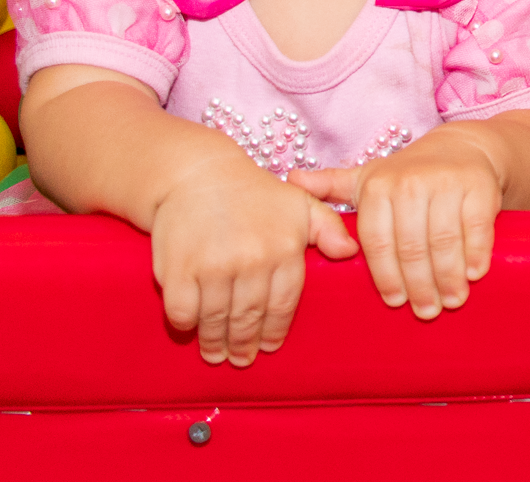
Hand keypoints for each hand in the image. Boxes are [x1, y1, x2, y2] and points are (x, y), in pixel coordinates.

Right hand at [152, 154, 356, 366]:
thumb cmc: (251, 192)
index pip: (282, 306)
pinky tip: (189, 328)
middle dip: (244, 344)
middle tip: (241, 358)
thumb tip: (350, 251)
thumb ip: (328, 227)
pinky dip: (186, 325)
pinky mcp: (179, 268)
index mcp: (284, 248)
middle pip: (249, 319)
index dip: (274, 331)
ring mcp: (214, 266)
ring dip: (215, 343)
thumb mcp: (297, 204)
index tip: (268, 347)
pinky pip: (184, 313)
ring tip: (215, 353)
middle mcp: (252, 259)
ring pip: (217, 321)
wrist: (197, 172)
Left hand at [289, 125, 499, 320]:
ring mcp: (446, 184)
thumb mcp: (367, 177)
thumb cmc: (407, 174)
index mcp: (377, 186)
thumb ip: (330, 186)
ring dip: (447, 278)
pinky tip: (474, 275)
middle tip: (425, 312)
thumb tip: (288, 179)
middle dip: (419, 285)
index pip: (376, 241)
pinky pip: (476, 229)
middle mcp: (409, 183)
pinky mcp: (478, 187)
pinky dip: (476, 255)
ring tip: (450, 301)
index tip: (394, 302)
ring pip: (443, 241)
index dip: (386, 276)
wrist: (461, 148)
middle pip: (411, 246)